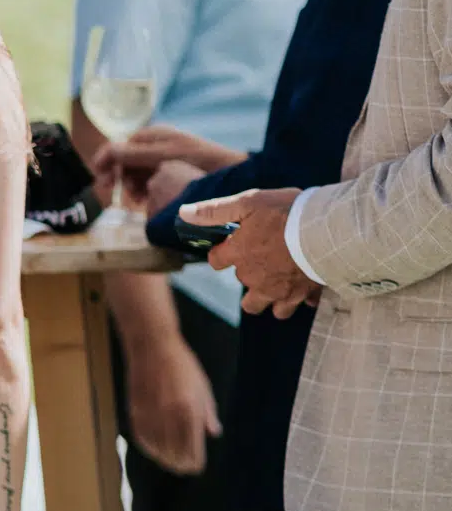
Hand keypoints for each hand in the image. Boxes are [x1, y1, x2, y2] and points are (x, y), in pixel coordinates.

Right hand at [89, 125, 235, 207]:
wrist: (232, 173)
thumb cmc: (200, 160)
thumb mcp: (163, 155)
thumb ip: (134, 153)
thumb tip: (108, 152)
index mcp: (152, 135)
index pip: (119, 145)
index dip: (106, 161)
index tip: (101, 181)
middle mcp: (156, 144)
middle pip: (125, 160)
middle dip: (119, 177)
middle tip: (116, 195)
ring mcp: (163, 158)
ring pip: (136, 172)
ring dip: (131, 185)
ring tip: (136, 200)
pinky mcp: (171, 172)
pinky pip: (148, 180)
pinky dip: (143, 189)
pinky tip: (147, 199)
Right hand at [123, 325, 221, 475]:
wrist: (152, 346)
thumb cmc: (182, 365)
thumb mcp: (203, 387)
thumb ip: (208, 413)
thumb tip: (213, 434)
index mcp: (189, 411)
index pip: (193, 451)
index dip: (195, 463)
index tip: (196, 466)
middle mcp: (169, 417)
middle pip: (174, 456)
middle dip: (181, 464)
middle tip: (184, 466)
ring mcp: (150, 415)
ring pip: (157, 451)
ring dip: (164, 458)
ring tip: (170, 460)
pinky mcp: (135, 411)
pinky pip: (142, 439)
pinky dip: (149, 448)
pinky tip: (155, 448)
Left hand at [183, 186, 316, 318]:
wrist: (326, 231)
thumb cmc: (286, 214)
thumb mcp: (248, 202)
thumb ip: (215, 211)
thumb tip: (183, 213)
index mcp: (239, 255)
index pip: (216, 261)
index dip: (221, 253)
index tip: (230, 246)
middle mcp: (256, 279)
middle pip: (244, 295)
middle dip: (250, 281)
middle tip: (262, 262)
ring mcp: (281, 291)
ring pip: (271, 309)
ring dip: (273, 299)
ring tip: (280, 283)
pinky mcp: (305, 293)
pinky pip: (302, 303)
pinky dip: (303, 297)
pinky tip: (307, 283)